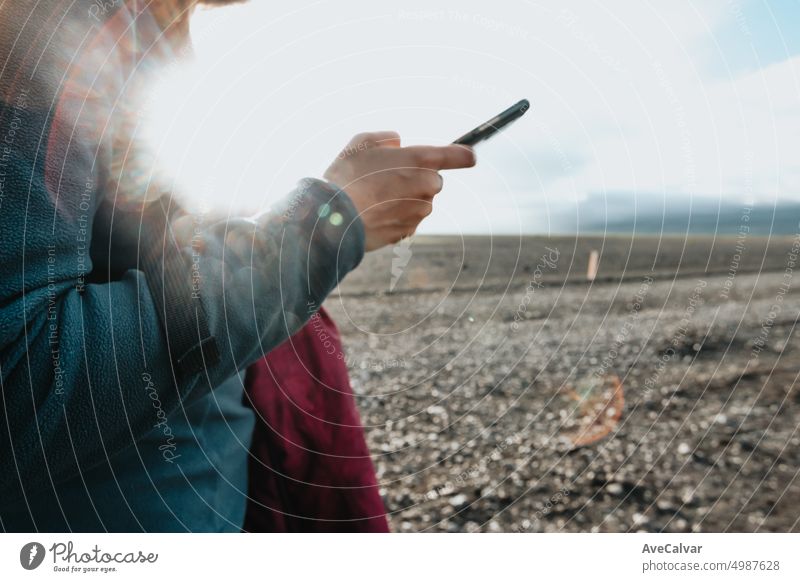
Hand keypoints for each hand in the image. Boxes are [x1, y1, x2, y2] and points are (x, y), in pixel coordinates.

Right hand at [323, 131, 475, 250]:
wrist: (334, 219)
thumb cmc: (347, 177)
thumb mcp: (361, 142)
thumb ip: (386, 138)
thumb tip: (397, 143)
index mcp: (420, 159)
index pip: (457, 155)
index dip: (464, 154)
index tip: (470, 156)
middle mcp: (426, 186)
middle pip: (433, 180)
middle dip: (416, 178)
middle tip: (386, 177)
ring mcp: (419, 212)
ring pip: (420, 202)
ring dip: (404, 199)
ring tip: (374, 197)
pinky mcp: (409, 231)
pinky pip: (408, 221)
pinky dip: (396, 217)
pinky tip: (374, 213)